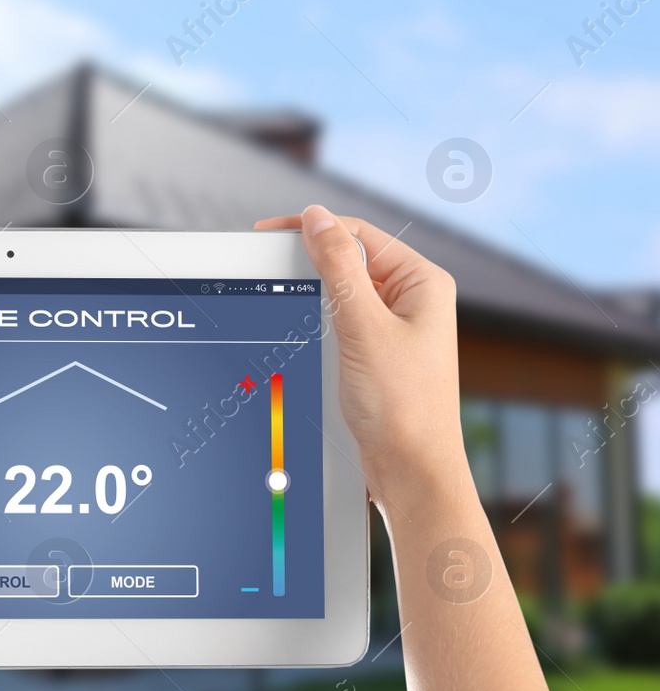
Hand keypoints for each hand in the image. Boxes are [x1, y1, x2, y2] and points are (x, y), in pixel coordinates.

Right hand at [256, 204, 463, 494]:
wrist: (411, 471)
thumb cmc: (403, 407)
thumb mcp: (363, 327)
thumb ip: (339, 268)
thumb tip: (317, 219)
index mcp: (423, 283)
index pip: (360, 234)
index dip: (314, 229)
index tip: (269, 234)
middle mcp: (413, 301)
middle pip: (349, 262)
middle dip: (309, 267)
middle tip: (267, 271)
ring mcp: (395, 330)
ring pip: (340, 296)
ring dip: (311, 301)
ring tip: (287, 312)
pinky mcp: (376, 356)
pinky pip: (339, 326)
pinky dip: (316, 328)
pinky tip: (301, 340)